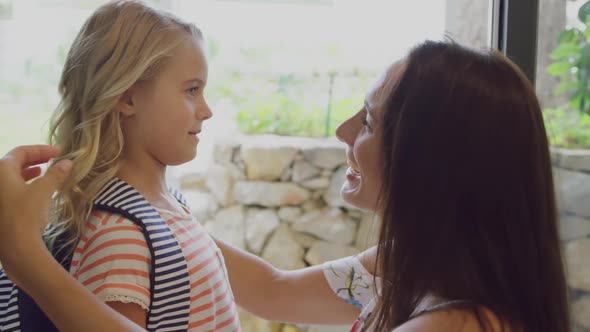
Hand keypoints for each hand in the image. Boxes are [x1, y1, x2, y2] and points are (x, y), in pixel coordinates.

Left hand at [0, 145, 71, 283]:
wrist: (15, 248)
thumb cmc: (26, 214)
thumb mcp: (43, 191)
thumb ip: (55, 174)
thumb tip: (67, 162)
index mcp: (1, 170)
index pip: (21, 152)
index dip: (41, 150)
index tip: (58, 152)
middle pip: (13, 163)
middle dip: (34, 159)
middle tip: (52, 160)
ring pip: (9, 177)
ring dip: (27, 172)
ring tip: (43, 173)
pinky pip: (8, 189)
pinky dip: (21, 185)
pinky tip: (33, 191)